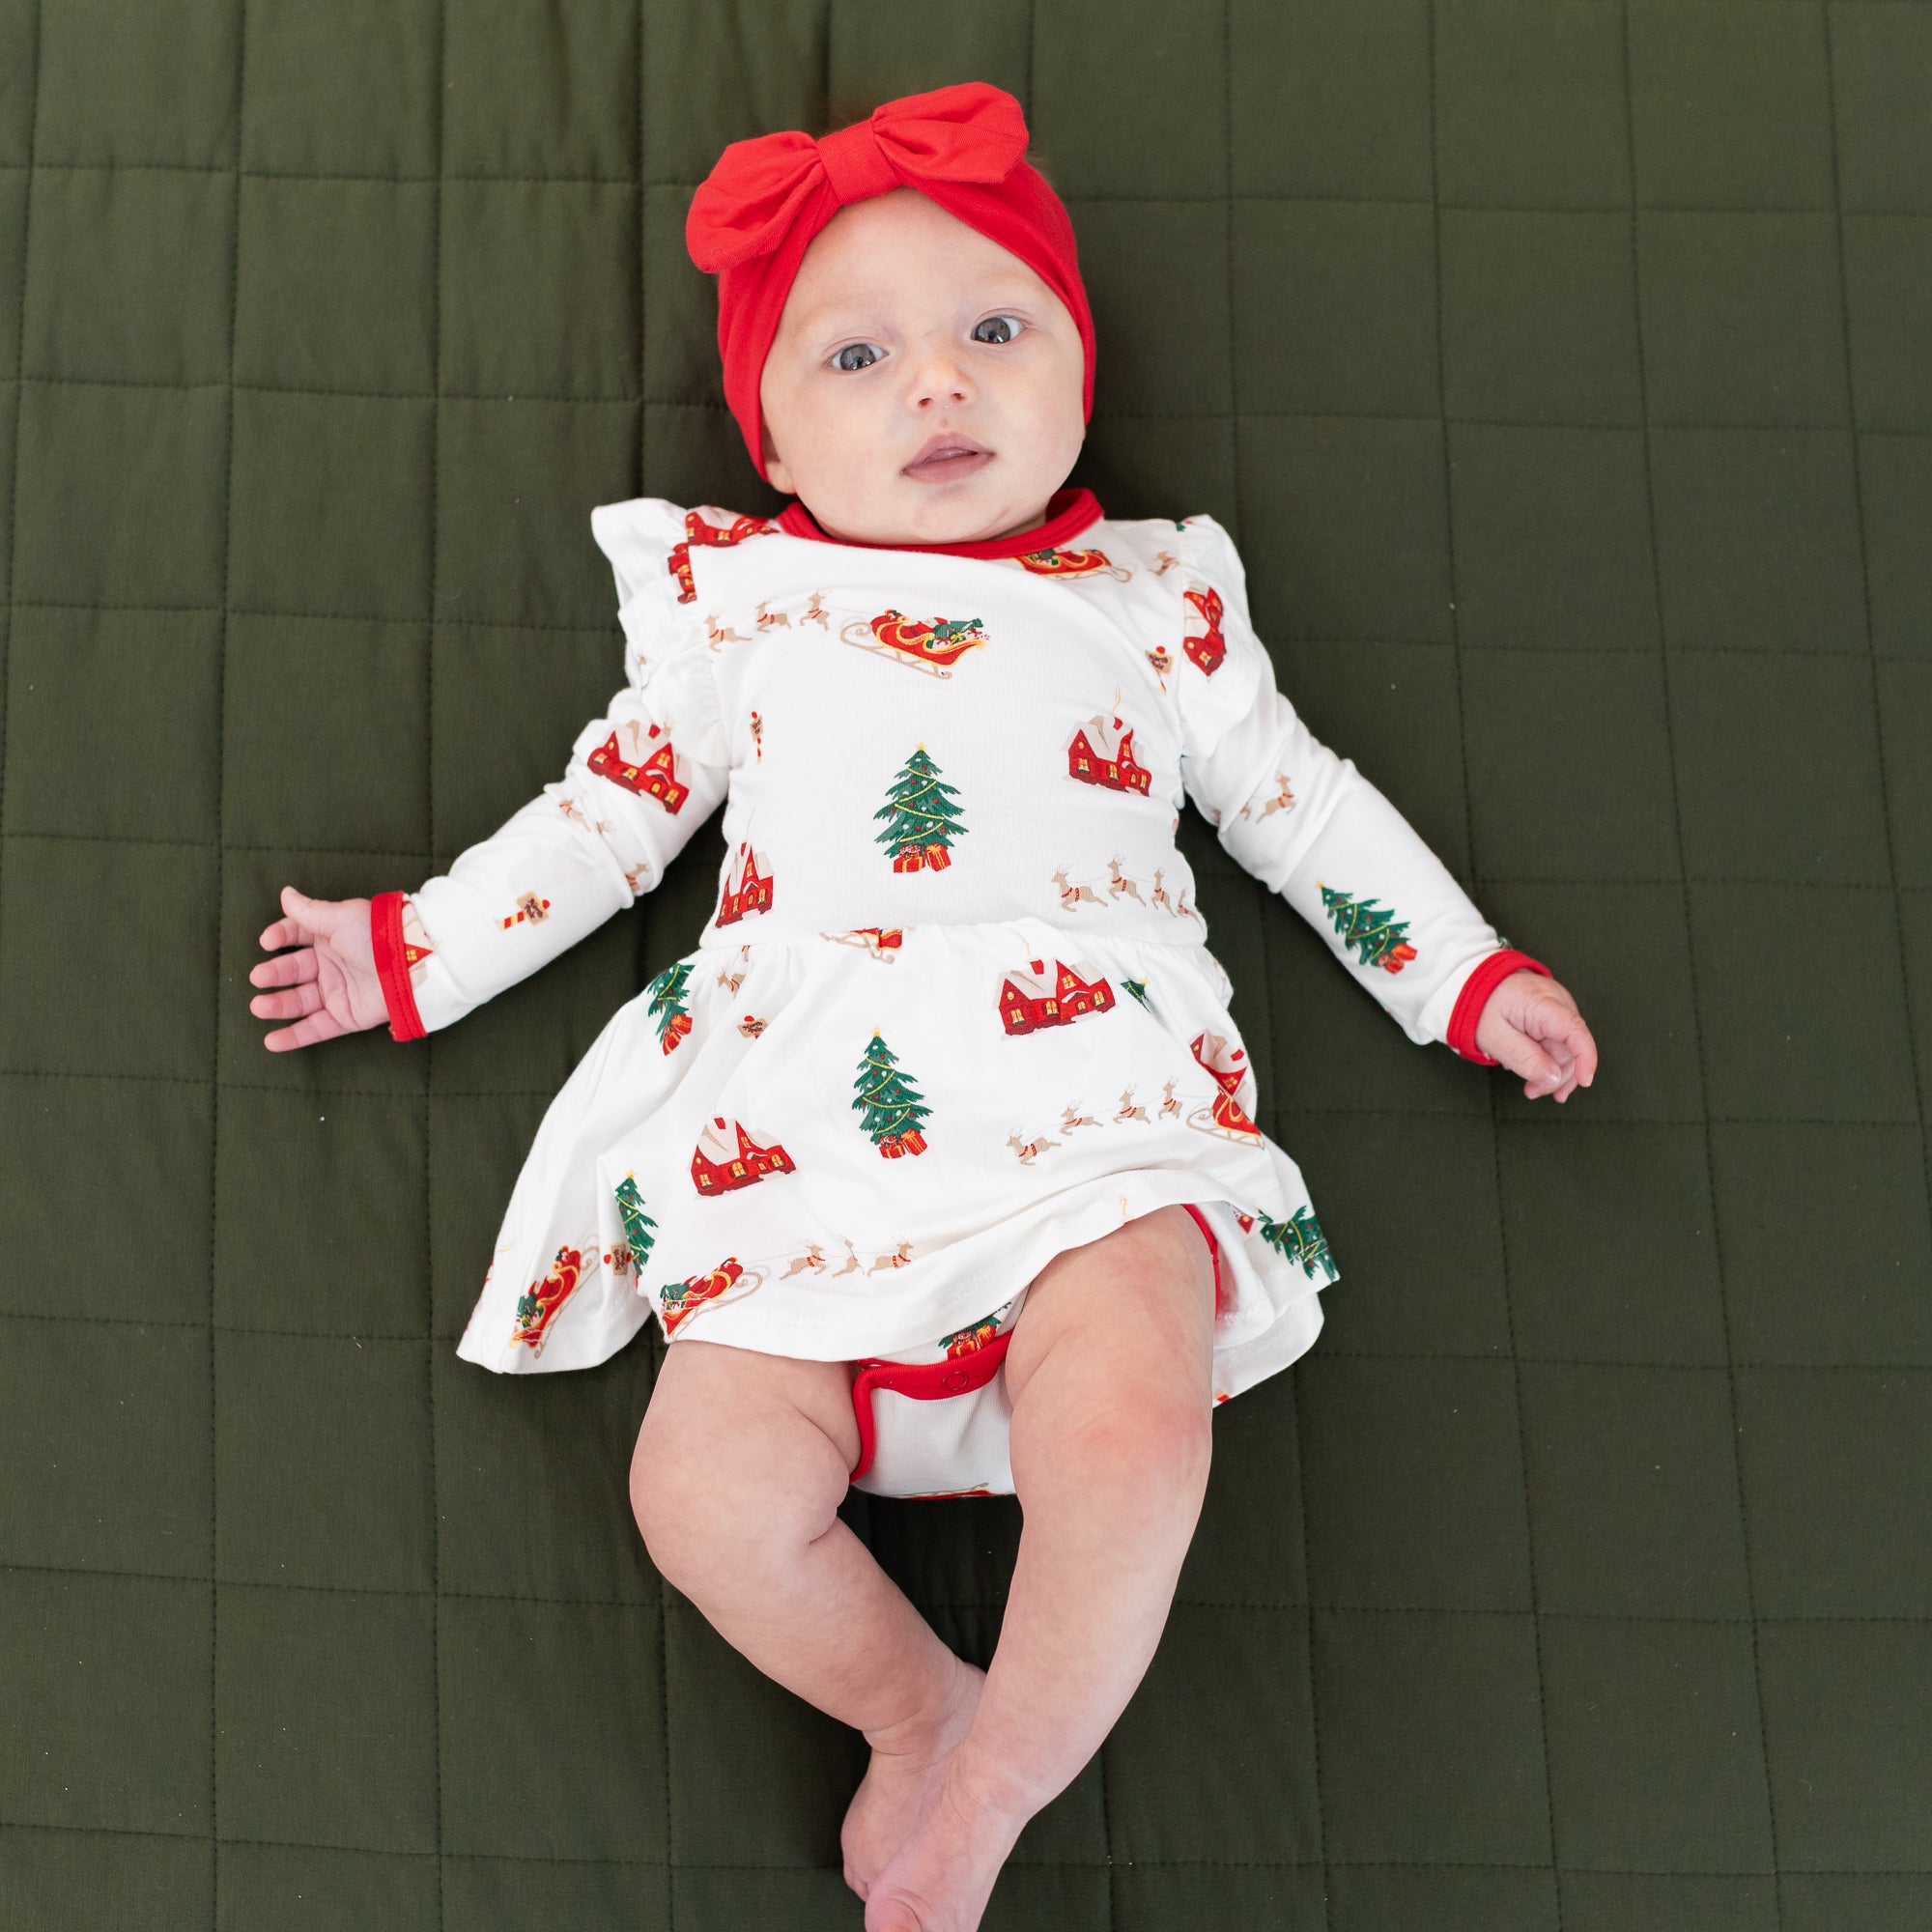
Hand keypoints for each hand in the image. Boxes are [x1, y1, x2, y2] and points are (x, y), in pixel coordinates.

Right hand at [250, 886, 389, 1050]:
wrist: (410, 967)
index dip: (280, 936)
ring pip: (300, 1001)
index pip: (296, 935)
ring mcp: (338, 991)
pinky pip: (317, 1028)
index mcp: (331, 936)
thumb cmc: (376, 936)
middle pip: (294, 970)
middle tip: (258, 977)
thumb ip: (308, 911)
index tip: (267, 941)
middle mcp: (332, 964)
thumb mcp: (341, 917)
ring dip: (277, 1005)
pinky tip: (271, 1042)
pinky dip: (294, 1037)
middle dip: (274, 974)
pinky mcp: (347, 1016)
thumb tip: (285, 894)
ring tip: (257, 1007)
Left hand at [1473, 969, 1597, 1102]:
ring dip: (1553, 1072)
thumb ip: (1524, 1058)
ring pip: (1567, 1047)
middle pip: (1569, 1047)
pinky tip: (1539, 1073)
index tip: (1584, 1081)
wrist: (1474, 985)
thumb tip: (1553, 1077)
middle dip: (1555, 1075)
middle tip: (1531, 1092)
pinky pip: (1561, 1041)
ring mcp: (1559, 1007)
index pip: (1574, 1029)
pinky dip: (1551, 1060)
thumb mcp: (1494, 1038)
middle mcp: (1558, 1001)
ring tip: (1533, 1089)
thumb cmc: (1481, 1009)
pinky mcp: (1555, 1015)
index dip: (1585, 1057)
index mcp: (1541, 1003)